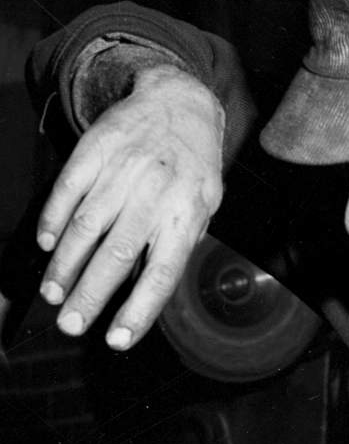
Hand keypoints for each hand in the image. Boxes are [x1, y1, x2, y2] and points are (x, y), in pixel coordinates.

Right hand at [37, 64, 224, 349]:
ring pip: (85, 227)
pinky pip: (66, 192)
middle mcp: (155, 193)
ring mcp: (123, 170)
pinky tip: (47, 244)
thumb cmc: (193, 165)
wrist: (179, 104)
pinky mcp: (95, 152)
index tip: (118, 339)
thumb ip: (181, 241)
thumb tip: (149, 287)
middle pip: (117, 255)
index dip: (139, 309)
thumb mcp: (206, 203)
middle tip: (71, 325)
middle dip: (90, 296)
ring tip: (54, 293)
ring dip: (65, 266)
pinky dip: (52, 221)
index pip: (163, 271)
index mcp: (188, 211)